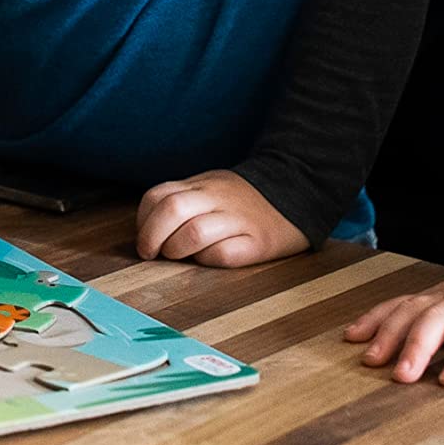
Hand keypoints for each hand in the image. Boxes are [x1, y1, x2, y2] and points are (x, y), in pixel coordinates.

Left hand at [134, 170, 309, 267]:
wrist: (299, 190)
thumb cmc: (245, 199)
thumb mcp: (212, 188)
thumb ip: (183, 201)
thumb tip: (146, 229)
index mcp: (202, 185)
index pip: (159, 195)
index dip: (144, 220)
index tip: (145, 237)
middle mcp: (218, 198)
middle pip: (172, 209)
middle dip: (152, 236)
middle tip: (151, 253)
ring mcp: (238, 219)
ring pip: (195, 232)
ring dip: (178, 249)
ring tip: (179, 256)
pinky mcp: (258, 243)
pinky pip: (225, 254)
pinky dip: (210, 260)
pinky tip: (210, 259)